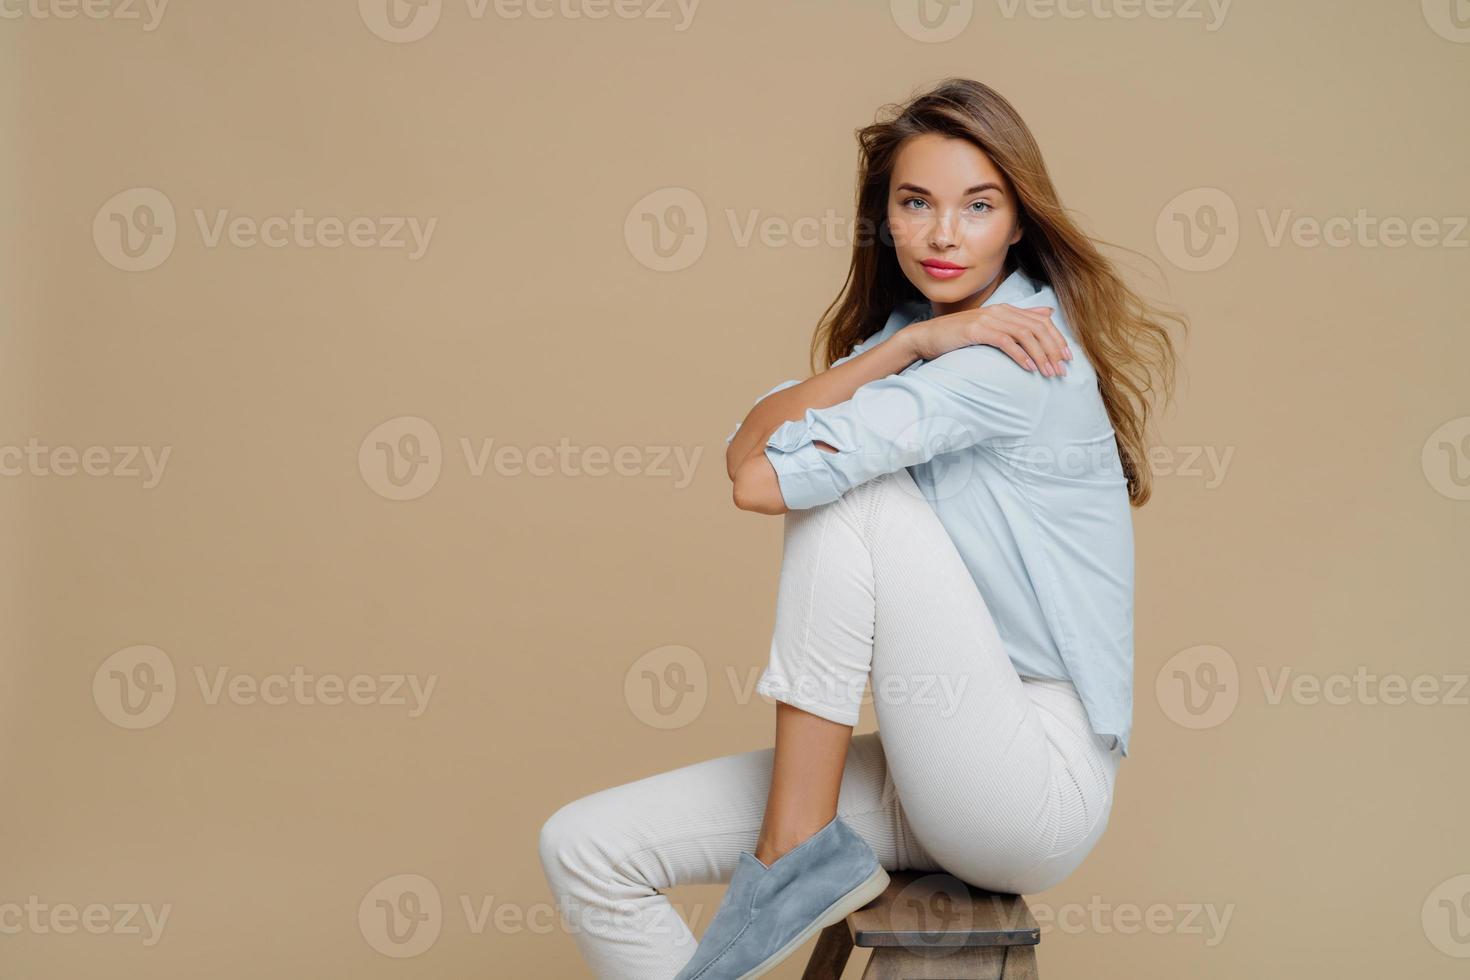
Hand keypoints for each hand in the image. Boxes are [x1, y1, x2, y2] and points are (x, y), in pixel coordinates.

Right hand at [903, 303, 1071, 375]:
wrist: (927, 337)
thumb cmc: (958, 337)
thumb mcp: (991, 326)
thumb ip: (1019, 319)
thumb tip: (1048, 312)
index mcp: (1006, 310)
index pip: (1042, 320)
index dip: (1058, 339)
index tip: (1068, 358)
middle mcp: (1000, 311)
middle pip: (1038, 328)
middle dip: (1053, 349)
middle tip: (1062, 370)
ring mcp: (988, 319)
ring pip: (1025, 335)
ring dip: (1040, 355)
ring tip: (1048, 373)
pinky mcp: (977, 330)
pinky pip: (1005, 341)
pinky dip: (1020, 355)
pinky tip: (1028, 368)